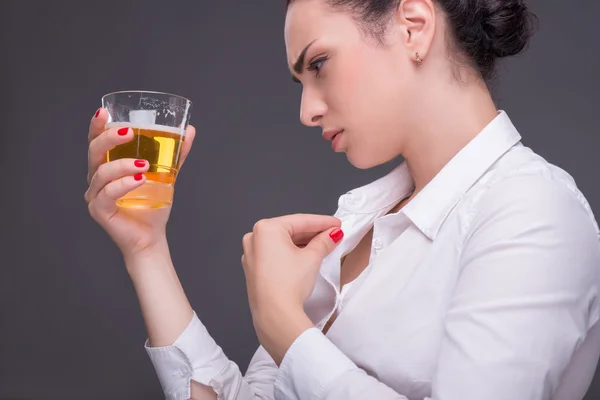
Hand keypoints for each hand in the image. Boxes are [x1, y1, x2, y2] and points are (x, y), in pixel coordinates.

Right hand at [84, 108, 195, 259]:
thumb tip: (190, 130)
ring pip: (101, 173)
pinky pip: (107, 194)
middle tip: (129, 132)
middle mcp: (96, 179)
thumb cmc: (153, 206)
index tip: (104, 112)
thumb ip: (175, 154)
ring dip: (122, 165)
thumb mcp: (166, 175)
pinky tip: (139, 181)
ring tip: (144, 165)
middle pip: (94, 152)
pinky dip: (123, 185)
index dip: (97, 126)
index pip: (96, 142)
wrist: (152, 237)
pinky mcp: (99, 211)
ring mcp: (95, 195)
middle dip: (109, 139)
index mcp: (107, 167)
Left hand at [241, 214, 343, 363]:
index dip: (322, 222)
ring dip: (302, 243)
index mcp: (266, 229)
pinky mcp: (253, 269)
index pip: (300, 221)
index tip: (337, 223)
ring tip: (323, 244)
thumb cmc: (289, 283)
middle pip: (290, 231)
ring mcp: (251, 254)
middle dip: (312, 233)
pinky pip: (275, 254)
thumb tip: (332, 234)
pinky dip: (290, 253)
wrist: (275, 314)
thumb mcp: (312, 258)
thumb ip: (324, 241)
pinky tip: (306, 255)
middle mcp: (254, 238)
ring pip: (282, 243)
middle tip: (333, 233)